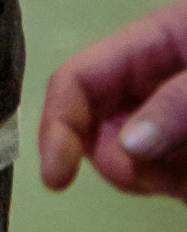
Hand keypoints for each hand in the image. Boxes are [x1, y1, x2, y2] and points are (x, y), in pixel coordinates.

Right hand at [40, 0, 186, 200]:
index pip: (76, 81)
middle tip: (166, 177)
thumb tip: (127, 147)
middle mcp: (151, 84)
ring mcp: (170, 121)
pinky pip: (163, 177)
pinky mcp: (186, 155)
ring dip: (158, 178)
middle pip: (96, 129)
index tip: (57, 179)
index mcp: (149, 46)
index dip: (57, 125)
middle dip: (118, 160)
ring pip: (131, 162)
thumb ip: (176, 103)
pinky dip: (179, 185)